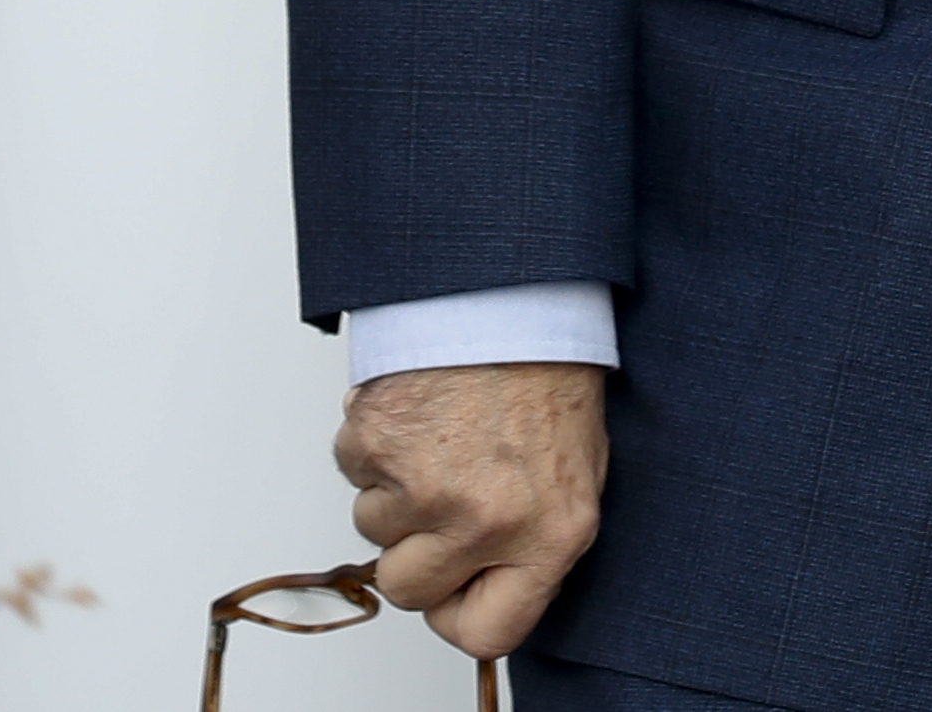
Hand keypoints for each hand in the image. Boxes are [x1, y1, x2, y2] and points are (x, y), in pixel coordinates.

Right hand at [336, 361, 608, 657]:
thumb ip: (536, 542)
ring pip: (374, 529)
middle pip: (409, 591)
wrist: (516, 297)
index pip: (486, 633)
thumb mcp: (576, 472)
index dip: (460, 611)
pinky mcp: (376, 445)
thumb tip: (492, 589)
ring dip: (397, 490)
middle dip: (416, 551)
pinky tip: (420, 410)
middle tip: (445, 494)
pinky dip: (376, 446)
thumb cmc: (550, 375)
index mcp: (549, 534)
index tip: (457, 587)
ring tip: (444, 434)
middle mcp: (486, 521)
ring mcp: (425, 486)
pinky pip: (355, 472)